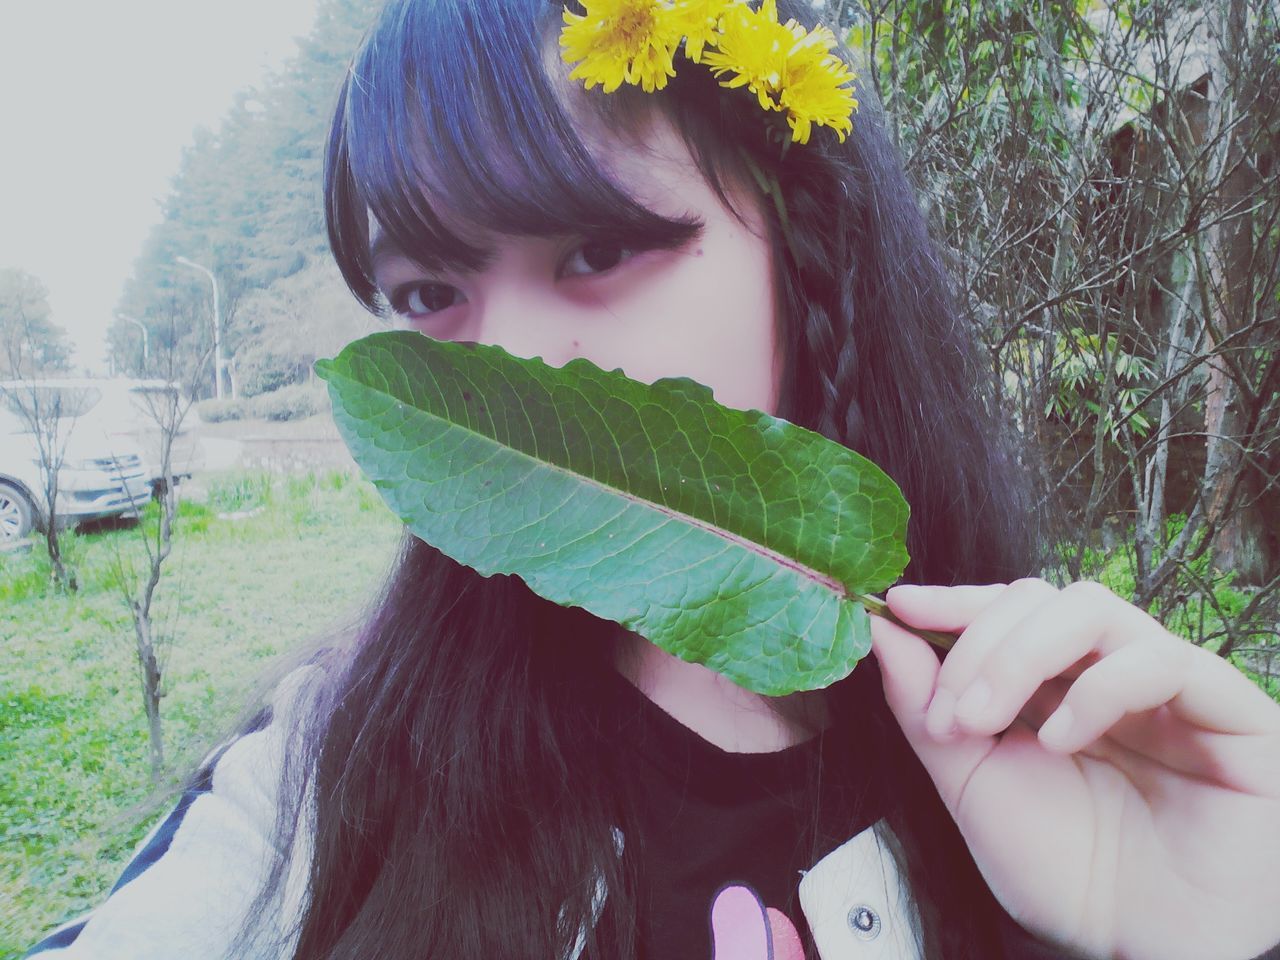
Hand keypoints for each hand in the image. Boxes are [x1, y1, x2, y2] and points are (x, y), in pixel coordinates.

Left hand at [868, 579, 1279, 959]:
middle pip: (1038, 599)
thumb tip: (882, 629)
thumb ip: (923, 707)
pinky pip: (1158, 660)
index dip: (952, 601)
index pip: (1005, 609)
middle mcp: (1108, 672)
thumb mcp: (971, 785)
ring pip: (1091, 608)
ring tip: (985, 723)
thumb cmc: (1065, 874)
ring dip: (1019, 656)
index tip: (897, 607)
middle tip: (951, 716)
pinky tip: (1061, 742)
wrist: (1141, 949)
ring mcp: (1168, 685)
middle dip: (977, 647)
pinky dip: (1095, 690)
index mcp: (1052, 684)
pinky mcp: (1227, 709)